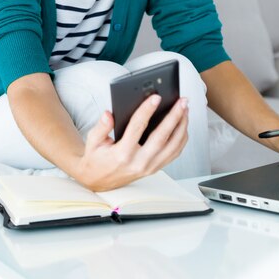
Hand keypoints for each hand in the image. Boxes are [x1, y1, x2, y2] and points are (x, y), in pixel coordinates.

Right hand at [74, 94, 188, 190]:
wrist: (99, 181)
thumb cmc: (97, 159)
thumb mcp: (93, 141)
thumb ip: (101, 127)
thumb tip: (109, 114)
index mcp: (122, 154)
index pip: (137, 127)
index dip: (147, 110)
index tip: (156, 97)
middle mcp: (139, 162)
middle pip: (162, 137)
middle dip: (174, 117)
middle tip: (182, 102)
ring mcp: (149, 167)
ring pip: (173, 146)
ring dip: (182, 126)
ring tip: (185, 110)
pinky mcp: (155, 169)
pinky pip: (174, 153)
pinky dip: (182, 139)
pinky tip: (183, 126)